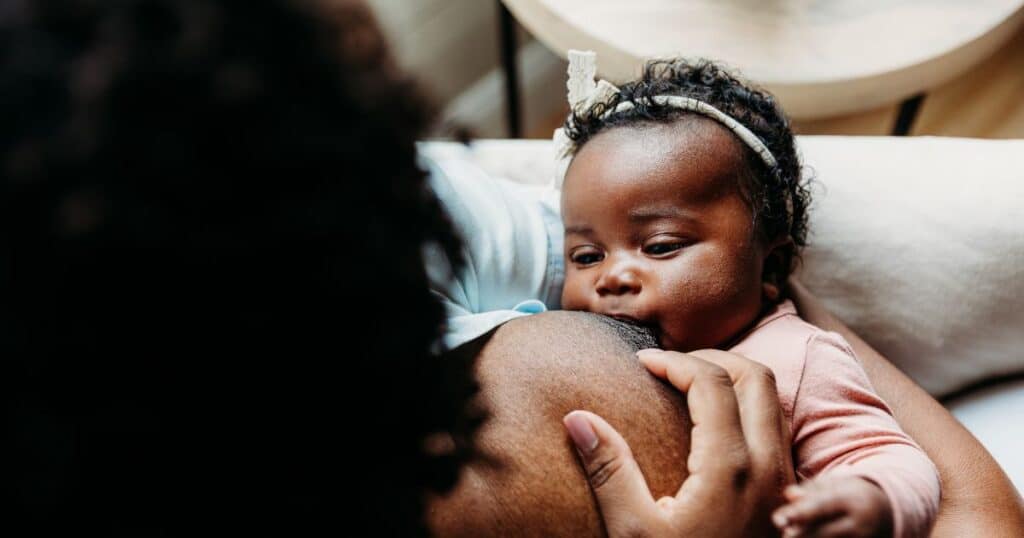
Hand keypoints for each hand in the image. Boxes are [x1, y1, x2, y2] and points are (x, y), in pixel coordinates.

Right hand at [562, 348, 794, 536]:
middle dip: (711, 359)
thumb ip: (609, 470)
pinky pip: (778, 430)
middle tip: (671, 365)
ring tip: (691, 387)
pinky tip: (715, 428)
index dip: (673, 361)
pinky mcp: (790, 497)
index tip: (642, 362)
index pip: (710, 381)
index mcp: (731, 466)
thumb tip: (576, 418)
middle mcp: (769, 465)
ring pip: (773, 403)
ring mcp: (786, 481)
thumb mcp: (635, 533)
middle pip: (755, 376)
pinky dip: (750, 409)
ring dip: (736, 380)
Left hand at [773, 475, 891, 537]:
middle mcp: (859, 523)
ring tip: (790, 535)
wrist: (888, 511)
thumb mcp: (833, 485)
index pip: (821, 507)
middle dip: (799, 536)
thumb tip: (788, 495)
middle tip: (784, 534)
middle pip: (822, 533)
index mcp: (850, 499)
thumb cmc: (850, 494)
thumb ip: (809, 490)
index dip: (798, 514)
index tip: (777, 519)